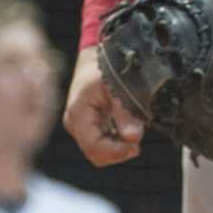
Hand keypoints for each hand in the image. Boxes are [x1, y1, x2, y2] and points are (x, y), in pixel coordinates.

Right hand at [63, 44, 142, 165]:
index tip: (136, 147)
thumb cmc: (105, 68)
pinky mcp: (86, 126)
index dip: (116, 153)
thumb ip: (125, 113)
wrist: (95, 58)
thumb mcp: (118, 87)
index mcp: (79, 114)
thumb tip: (133, 138)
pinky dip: (116, 140)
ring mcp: (79, 126)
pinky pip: (101, 142)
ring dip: (118, 146)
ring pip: (99, 151)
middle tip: (138, 139)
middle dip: (118, 151)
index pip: (94, 147)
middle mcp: (75, 124)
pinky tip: (125, 126)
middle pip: (96, 154)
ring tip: (132, 128)